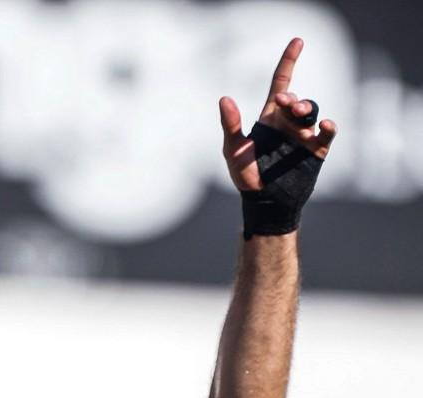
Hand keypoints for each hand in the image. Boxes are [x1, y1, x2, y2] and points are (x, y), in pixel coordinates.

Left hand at [219, 38, 336, 191]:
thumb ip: (231, 125)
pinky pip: (326, 133)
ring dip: (306, 108)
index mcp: (270, 117)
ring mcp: (304, 135)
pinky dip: (328, 127)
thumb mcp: (234, 149)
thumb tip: (224, 98)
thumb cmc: (246, 175)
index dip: (289, 61)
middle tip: (285, 103)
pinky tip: (324, 125)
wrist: (263, 201)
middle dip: (292, 99)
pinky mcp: (316, 150)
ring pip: (311, 112)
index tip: (298, 41)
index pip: (281, 82)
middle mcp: (289, 123)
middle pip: (296, 99)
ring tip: (297, 113)